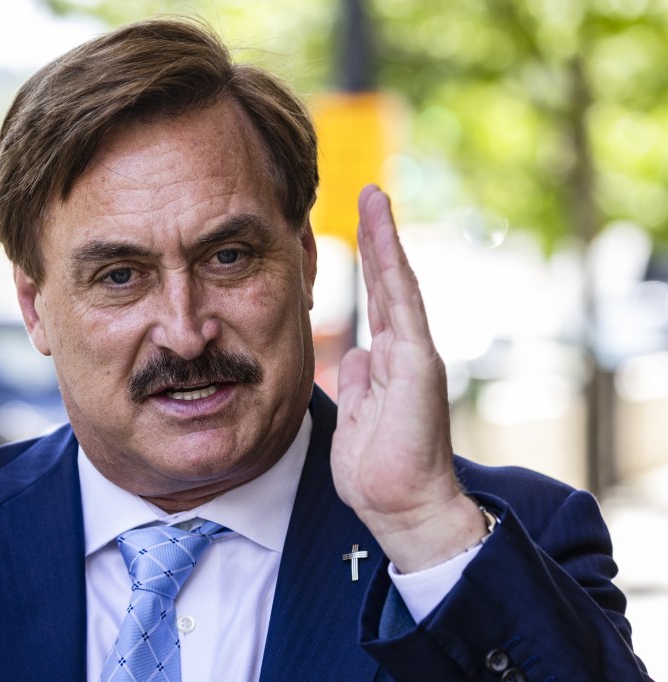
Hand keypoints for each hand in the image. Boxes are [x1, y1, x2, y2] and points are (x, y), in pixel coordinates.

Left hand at [332, 186, 485, 572]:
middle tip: (368, 192)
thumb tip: (358, 352)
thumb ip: (360, 381)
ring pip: (398, 284)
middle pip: (388, 282)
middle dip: (378, 237)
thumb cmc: (377, 470)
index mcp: (389, 361)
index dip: (367, 263)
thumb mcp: (356, 416)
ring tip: (374, 197)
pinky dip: (394, 270)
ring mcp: (415, 354)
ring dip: (385, 240)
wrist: (401, 508)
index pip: (377, 301)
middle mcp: (405, 350)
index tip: (355, 227)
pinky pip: (403, 308)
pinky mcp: (419, 364)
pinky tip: (384, 238)